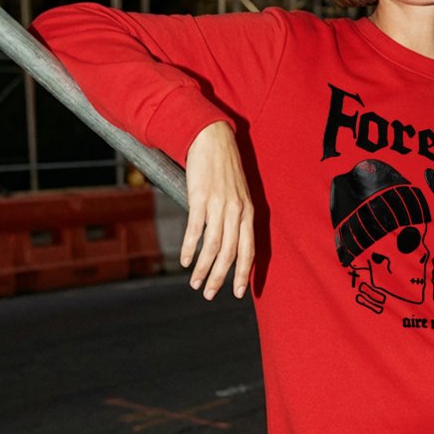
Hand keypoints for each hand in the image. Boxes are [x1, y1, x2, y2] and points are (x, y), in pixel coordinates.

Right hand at [181, 121, 254, 299]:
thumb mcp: (238, 194)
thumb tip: (228, 242)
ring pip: (213, 247)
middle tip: (209, 294)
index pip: (249, 250)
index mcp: (249, 213)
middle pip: (230, 254)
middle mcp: (237, 211)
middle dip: (220, 279)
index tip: (239, 293)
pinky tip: (184, 261)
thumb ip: (236, 217)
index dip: (244, 273)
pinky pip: (196, 230)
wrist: (212, 139)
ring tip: (195, 283)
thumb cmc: (224, 169)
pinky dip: (189, 249)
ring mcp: (219, 205)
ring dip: (203, 269)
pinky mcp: (201, 198)